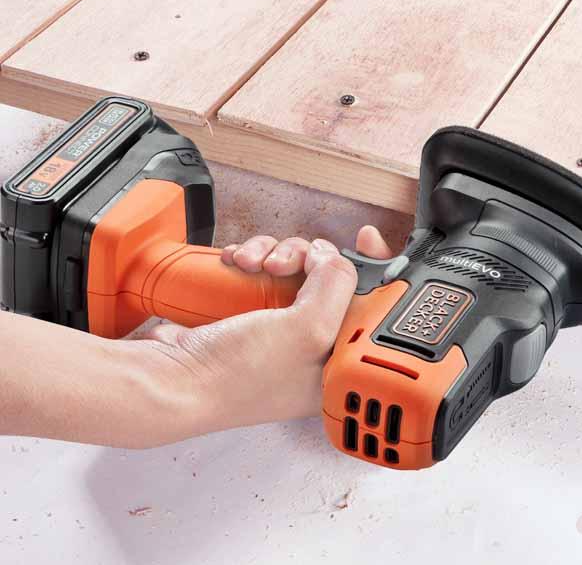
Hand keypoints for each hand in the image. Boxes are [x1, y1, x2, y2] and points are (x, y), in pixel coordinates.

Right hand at [130, 226, 393, 445]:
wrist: (171, 379)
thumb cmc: (237, 376)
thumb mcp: (307, 331)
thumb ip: (336, 285)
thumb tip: (330, 255)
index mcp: (339, 361)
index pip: (374, 304)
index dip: (373, 267)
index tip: (366, 238)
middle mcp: (314, 345)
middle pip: (331, 276)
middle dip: (308, 256)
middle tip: (284, 263)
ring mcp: (281, 327)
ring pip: (296, 266)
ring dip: (275, 252)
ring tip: (251, 264)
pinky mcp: (253, 312)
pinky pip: (265, 269)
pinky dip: (253, 257)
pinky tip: (238, 261)